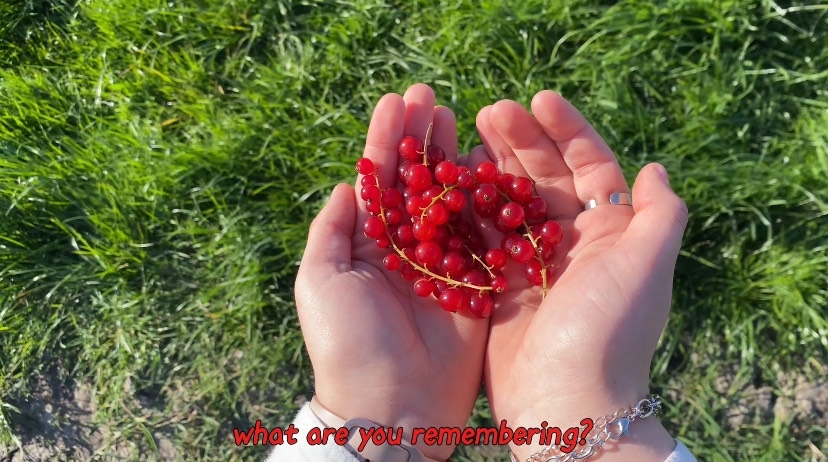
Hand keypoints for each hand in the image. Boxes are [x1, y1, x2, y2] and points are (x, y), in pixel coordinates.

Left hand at [294, 84, 487, 459]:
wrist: (391, 409)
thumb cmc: (347, 346)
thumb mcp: (319, 282)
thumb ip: (332, 231)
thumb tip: (346, 185)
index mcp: (365, 246)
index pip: (376, 182)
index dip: (385, 141)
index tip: (396, 101)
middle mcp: (403, 251)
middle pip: (414, 183)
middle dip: (420, 140)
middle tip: (430, 97)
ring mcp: (440, 266)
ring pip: (448, 201)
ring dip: (451, 160)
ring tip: (457, 118)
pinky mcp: (473, 286)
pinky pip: (480, 237)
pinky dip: (484, 202)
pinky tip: (489, 167)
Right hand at [474, 92, 687, 459]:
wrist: (567, 404)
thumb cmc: (608, 332)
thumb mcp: (645, 267)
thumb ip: (658, 214)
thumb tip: (654, 168)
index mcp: (611, 233)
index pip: (591, 166)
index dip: (567, 130)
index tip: (538, 100)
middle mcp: (573, 244)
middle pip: (546, 177)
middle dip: (522, 140)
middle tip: (490, 111)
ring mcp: (533, 265)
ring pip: (511, 200)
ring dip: (493, 166)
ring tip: (469, 136)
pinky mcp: (500, 286)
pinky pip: (483, 235)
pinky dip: (470, 207)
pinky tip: (454, 182)